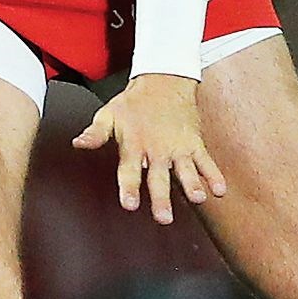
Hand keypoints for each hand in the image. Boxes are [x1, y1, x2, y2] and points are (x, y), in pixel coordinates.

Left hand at [72, 73, 226, 224]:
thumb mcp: (108, 115)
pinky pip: (206, 161)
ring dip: (192, 184)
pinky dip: (214, 175)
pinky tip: (220, 190)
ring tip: (198, 198)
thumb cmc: (133, 103)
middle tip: (164, 217)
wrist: (163, 80)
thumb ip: (95, 133)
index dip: (128, 187)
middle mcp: (156, 150)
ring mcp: (178, 148)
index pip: (128, 170)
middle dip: (161, 197)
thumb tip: (77, 144)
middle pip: (159, 178)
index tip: (129, 204)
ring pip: (186, 170)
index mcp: (134, 145)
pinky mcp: (195, 144)